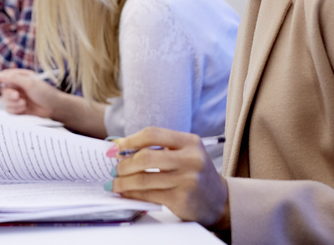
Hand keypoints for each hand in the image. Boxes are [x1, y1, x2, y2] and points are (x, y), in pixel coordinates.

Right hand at [0, 69, 61, 118]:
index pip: (3, 76)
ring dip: (13, 103)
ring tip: (24, 103)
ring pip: (5, 102)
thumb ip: (13, 78)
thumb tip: (0, 75)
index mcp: (20, 77)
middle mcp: (18, 87)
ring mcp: (18, 98)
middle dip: (9, 95)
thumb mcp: (30, 83)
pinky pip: (9, 110)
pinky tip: (25, 109)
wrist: (55, 107)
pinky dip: (15, 110)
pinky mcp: (19, 108)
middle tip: (18, 96)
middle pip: (3, 91)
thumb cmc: (45, 92)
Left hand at [110, 128, 229, 228]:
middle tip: (115, 168)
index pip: (153, 134)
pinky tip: (126, 193)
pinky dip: (132, 194)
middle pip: (146, 157)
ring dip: (123, 182)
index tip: (116, 148)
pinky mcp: (181, 199)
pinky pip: (148, 195)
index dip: (130, 140)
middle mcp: (190, 159)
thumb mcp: (183, 152)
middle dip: (124, 163)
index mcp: (189, 142)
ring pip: (144, 179)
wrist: (219, 200)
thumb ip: (157, 147)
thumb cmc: (195, 172)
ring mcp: (186, 180)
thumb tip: (119, 146)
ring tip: (115, 183)